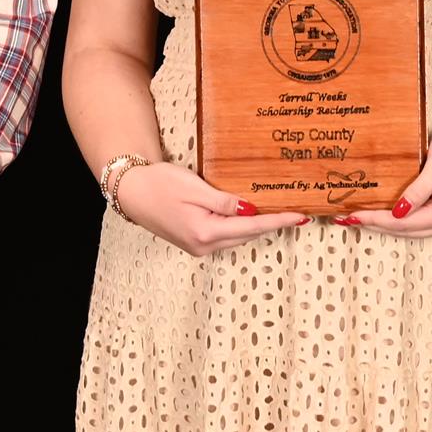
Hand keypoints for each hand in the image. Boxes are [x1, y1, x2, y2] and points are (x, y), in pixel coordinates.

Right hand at [115, 163, 309, 257]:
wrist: (131, 192)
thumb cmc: (160, 184)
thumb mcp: (195, 188)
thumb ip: (224, 201)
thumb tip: (250, 209)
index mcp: (206, 232)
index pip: (252, 226)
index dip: (278, 220)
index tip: (300, 216)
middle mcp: (204, 245)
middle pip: (247, 234)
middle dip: (271, 223)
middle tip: (295, 211)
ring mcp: (199, 247)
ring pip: (237, 236)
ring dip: (256, 225)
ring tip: (278, 212)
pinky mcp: (194, 243)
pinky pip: (225, 235)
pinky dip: (240, 226)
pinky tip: (248, 215)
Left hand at [344, 116, 431, 237]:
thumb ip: (417, 190)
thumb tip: (397, 212)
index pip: (404, 222)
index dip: (376, 219)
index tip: (354, 215)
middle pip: (404, 230)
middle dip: (374, 224)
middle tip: (346, 218)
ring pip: (407, 230)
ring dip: (382, 224)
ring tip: (356, 218)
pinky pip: (413, 224)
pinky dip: (393, 220)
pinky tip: (376, 216)